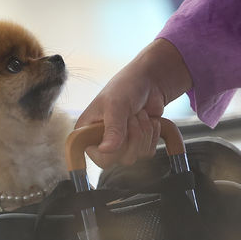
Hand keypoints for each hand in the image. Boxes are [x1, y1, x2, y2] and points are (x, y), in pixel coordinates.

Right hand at [75, 39, 191, 167]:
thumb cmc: (126, 87)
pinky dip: (152, 134)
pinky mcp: (138, 144)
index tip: (121, 129)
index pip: (100, 158)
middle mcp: (102, 142)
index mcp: (88, 133)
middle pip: (122, 159)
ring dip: (144, 131)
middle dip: (133, 135)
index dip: (115, 148)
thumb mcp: (116, 105)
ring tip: (139, 114)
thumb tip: (106, 150)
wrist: (149, 81)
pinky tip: (148, 120)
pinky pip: (149, 152)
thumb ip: (112, 128)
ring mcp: (121, 145)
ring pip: (137, 155)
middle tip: (132, 116)